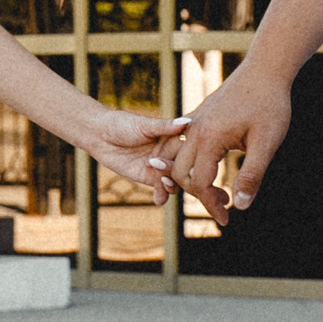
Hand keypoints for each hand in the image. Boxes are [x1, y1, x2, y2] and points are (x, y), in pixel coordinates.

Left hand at [72, 99, 225, 220]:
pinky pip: (161, 191)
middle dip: (205, 185)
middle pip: (192, 171)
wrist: (101, 135)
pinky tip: (160, 200)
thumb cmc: (123, 123)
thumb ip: (165, 127)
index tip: (218, 170)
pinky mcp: (149, 178)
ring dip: (184, 191)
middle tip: (221, 199)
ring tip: (186, 195)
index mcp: (175, 138)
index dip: (207, 162)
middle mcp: (171, 154)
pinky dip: (162, 196)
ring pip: (178, 183)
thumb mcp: (144, 125)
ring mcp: (161, 167)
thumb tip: (186, 122)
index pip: (195, 152)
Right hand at [150, 58, 292, 211]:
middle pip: (182, 173)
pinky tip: (208, 168)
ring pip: (180, 158)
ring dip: (193, 179)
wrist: (265, 69)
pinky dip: (189, 161)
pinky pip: (184, 143)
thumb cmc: (269, 104)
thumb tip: (241, 206)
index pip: (199, 183)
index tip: (226, 220)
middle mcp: (195, 129)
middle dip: (199, 195)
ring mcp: (195, 121)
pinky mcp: (199, 115)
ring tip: (219, 191)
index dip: (210, 206)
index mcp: (210, 137)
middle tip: (224, 206)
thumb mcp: (267, 143)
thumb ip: (252, 175)